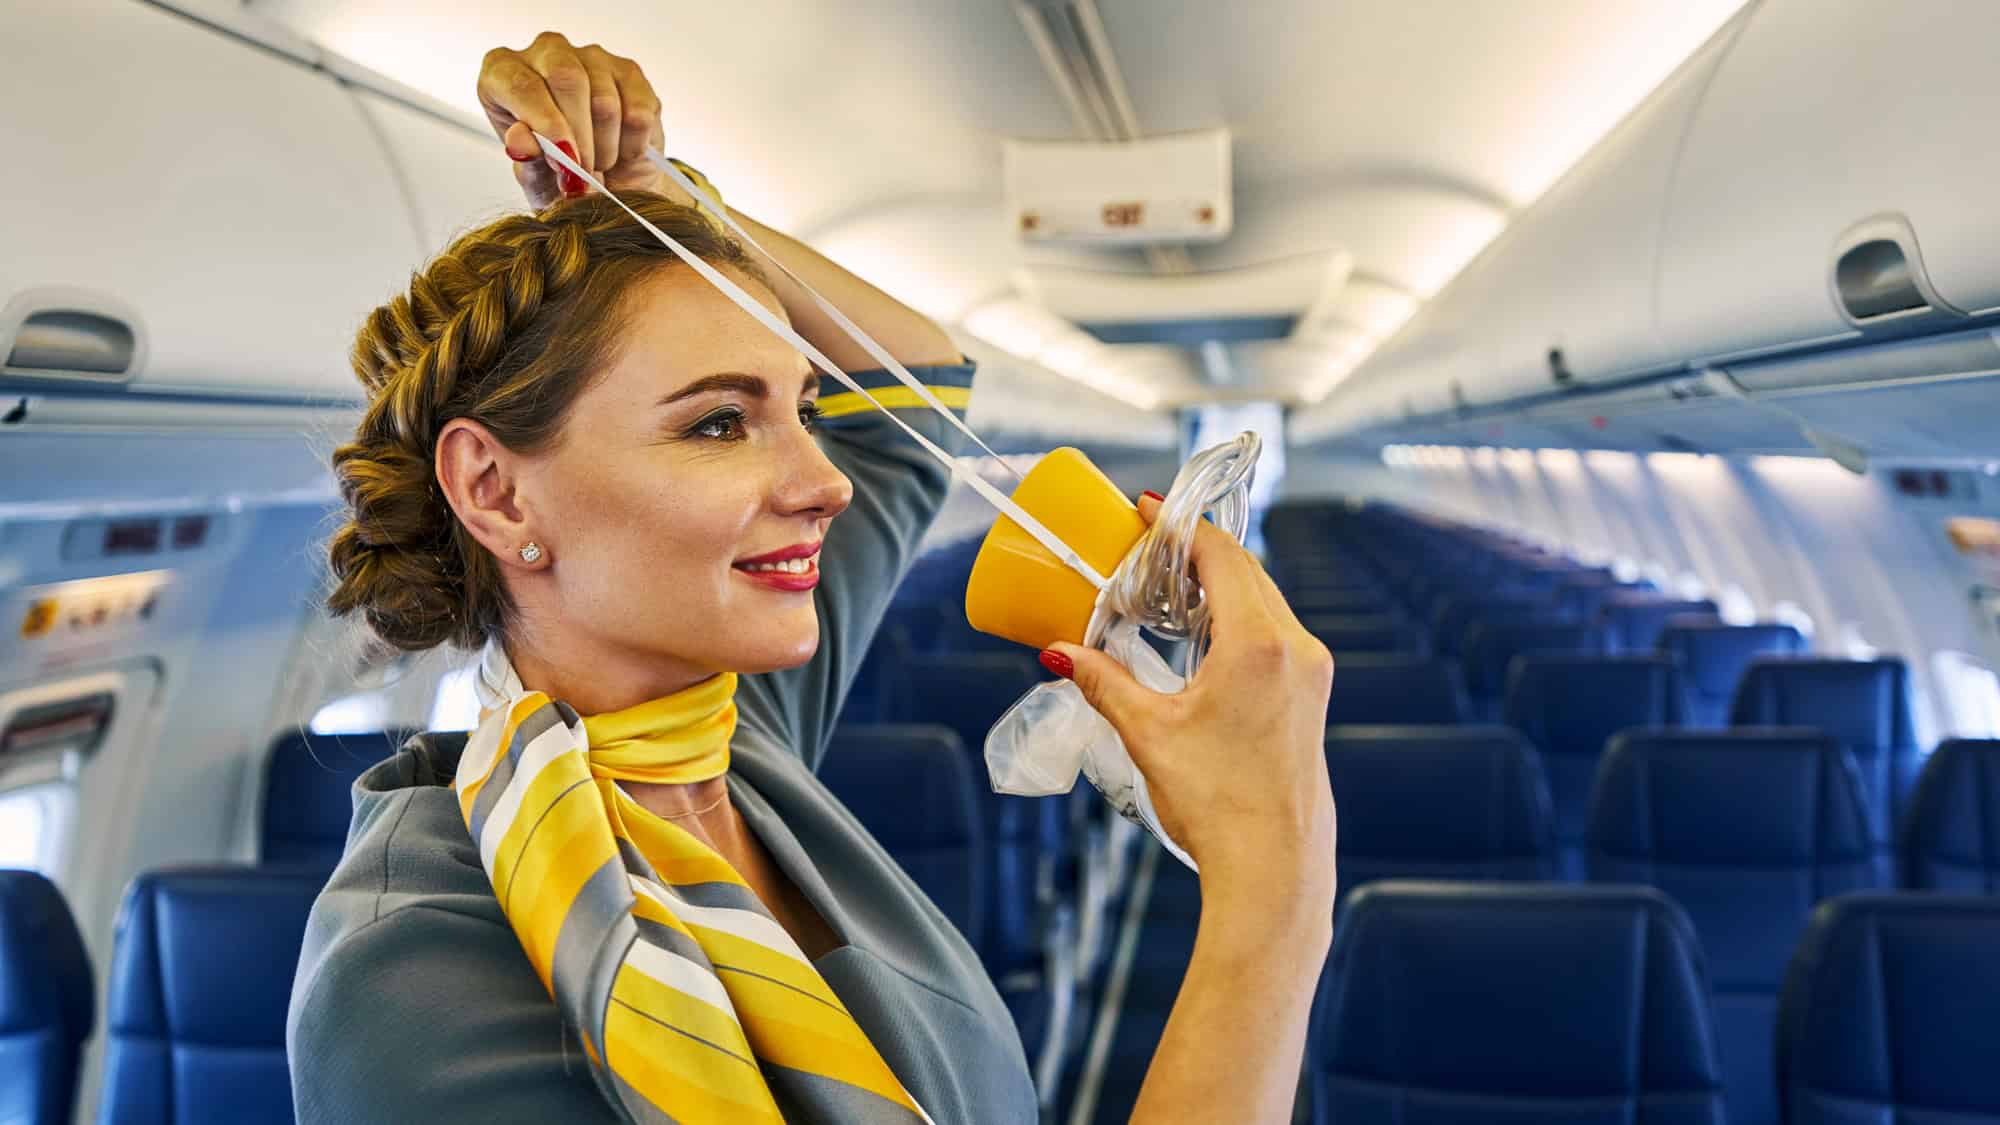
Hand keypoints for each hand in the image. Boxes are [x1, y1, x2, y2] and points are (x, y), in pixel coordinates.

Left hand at [475, 32, 695, 209]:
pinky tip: (622, 151)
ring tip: (599, 163)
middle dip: (579, 135)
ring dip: (605, 148)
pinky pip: (638, 112)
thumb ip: (526, 162)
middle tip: (583, 172)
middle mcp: (546, 53)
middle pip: (567, 79)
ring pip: (605, 100)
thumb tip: (519, 142)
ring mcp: (591, 58)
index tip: (564, 160)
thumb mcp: (535, 179)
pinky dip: (632, 146)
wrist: (605, 188)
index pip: (522, 85)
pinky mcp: (629, 72)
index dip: (546, 124)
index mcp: (504, 72)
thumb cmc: (558, 177)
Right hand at [1050, 496, 1336, 915]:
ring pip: (1265, 599)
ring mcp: (1312, 671)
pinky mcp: (1313, 695)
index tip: (1146, 511)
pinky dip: (1240, 616)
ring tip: (1170, 589)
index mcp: (1258, 644)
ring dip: (1220, 584)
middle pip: (1246, 570)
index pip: (1221, 555)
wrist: (1274, 867)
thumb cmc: (1216, 803)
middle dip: (1197, 552)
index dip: (1180, 526)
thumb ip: (1104, 683)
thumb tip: (1060, 654)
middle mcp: (1296, 647)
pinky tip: (1204, 635)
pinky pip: (1277, 630)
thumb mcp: (1148, 734)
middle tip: (1148, 548)